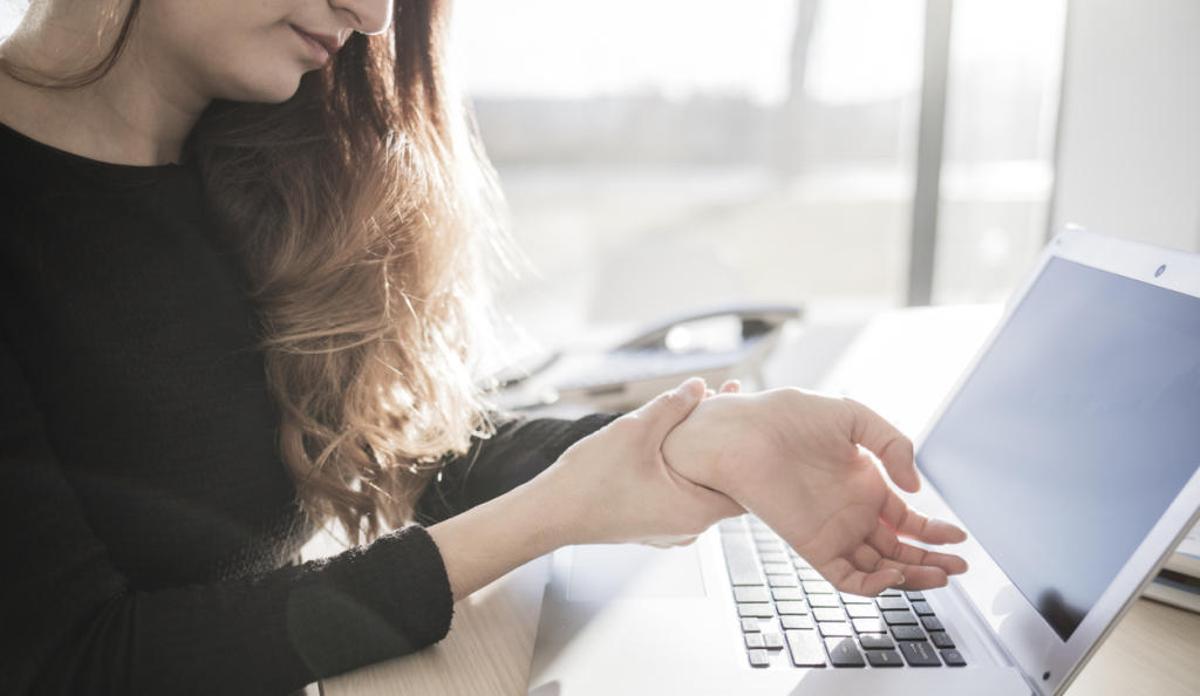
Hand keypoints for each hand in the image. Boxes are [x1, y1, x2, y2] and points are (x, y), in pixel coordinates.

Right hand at [532, 378, 743, 547]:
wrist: (550, 513)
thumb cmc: (591, 480)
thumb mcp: (636, 431)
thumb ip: (674, 406)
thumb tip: (699, 385)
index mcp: (696, 512)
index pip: (748, 485)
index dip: (750, 447)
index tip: (747, 416)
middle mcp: (689, 528)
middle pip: (723, 483)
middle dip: (723, 443)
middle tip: (725, 405)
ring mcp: (669, 530)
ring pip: (698, 488)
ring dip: (699, 456)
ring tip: (698, 418)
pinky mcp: (651, 525)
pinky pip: (677, 495)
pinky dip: (680, 471)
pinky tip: (668, 443)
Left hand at [661, 388, 967, 594]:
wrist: (740, 430)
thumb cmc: (785, 416)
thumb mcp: (851, 417)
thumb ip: (892, 444)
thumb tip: (915, 487)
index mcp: (863, 484)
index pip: (906, 520)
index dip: (934, 532)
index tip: (960, 537)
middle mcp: (850, 512)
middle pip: (899, 550)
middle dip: (931, 560)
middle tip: (959, 565)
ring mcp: (832, 531)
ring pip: (879, 568)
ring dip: (911, 576)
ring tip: (941, 574)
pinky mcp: (811, 545)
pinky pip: (846, 577)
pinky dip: (873, 584)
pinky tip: (895, 574)